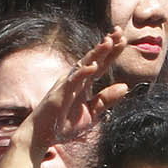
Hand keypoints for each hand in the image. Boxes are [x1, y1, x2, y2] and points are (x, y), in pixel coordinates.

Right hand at [16, 32, 127, 158]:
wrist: (42, 136)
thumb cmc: (63, 124)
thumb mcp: (91, 113)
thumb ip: (106, 100)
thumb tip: (126, 86)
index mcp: (84, 83)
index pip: (101, 65)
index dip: (112, 53)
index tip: (123, 39)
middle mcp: (75, 80)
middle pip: (93, 59)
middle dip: (106, 46)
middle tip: (118, 31)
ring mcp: (66, 85)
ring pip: (83, 65)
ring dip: (96, 54)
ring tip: (108, 42)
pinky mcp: (59, 94)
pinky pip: (72, 81)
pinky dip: (82, 73)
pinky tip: (93, 66)